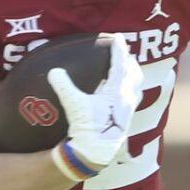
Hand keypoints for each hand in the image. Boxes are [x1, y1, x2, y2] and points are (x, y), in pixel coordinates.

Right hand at [47, 35, 142, 176]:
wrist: (96, 153)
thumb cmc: (87, 128)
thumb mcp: (73, 104)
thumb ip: (64, 86)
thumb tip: (54, 71)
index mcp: (116, 91)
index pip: (120, 64)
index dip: (119, 49)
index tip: (119, 37)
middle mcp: (126, 99)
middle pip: (134, 74)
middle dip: (130, 62)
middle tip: (125, 53)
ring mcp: (128, 111)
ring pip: (136, 87)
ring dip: (133, 77)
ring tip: (128, 72)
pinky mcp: (126, 121)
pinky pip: (132, 100)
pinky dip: (130, 92)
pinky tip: (122, 97)